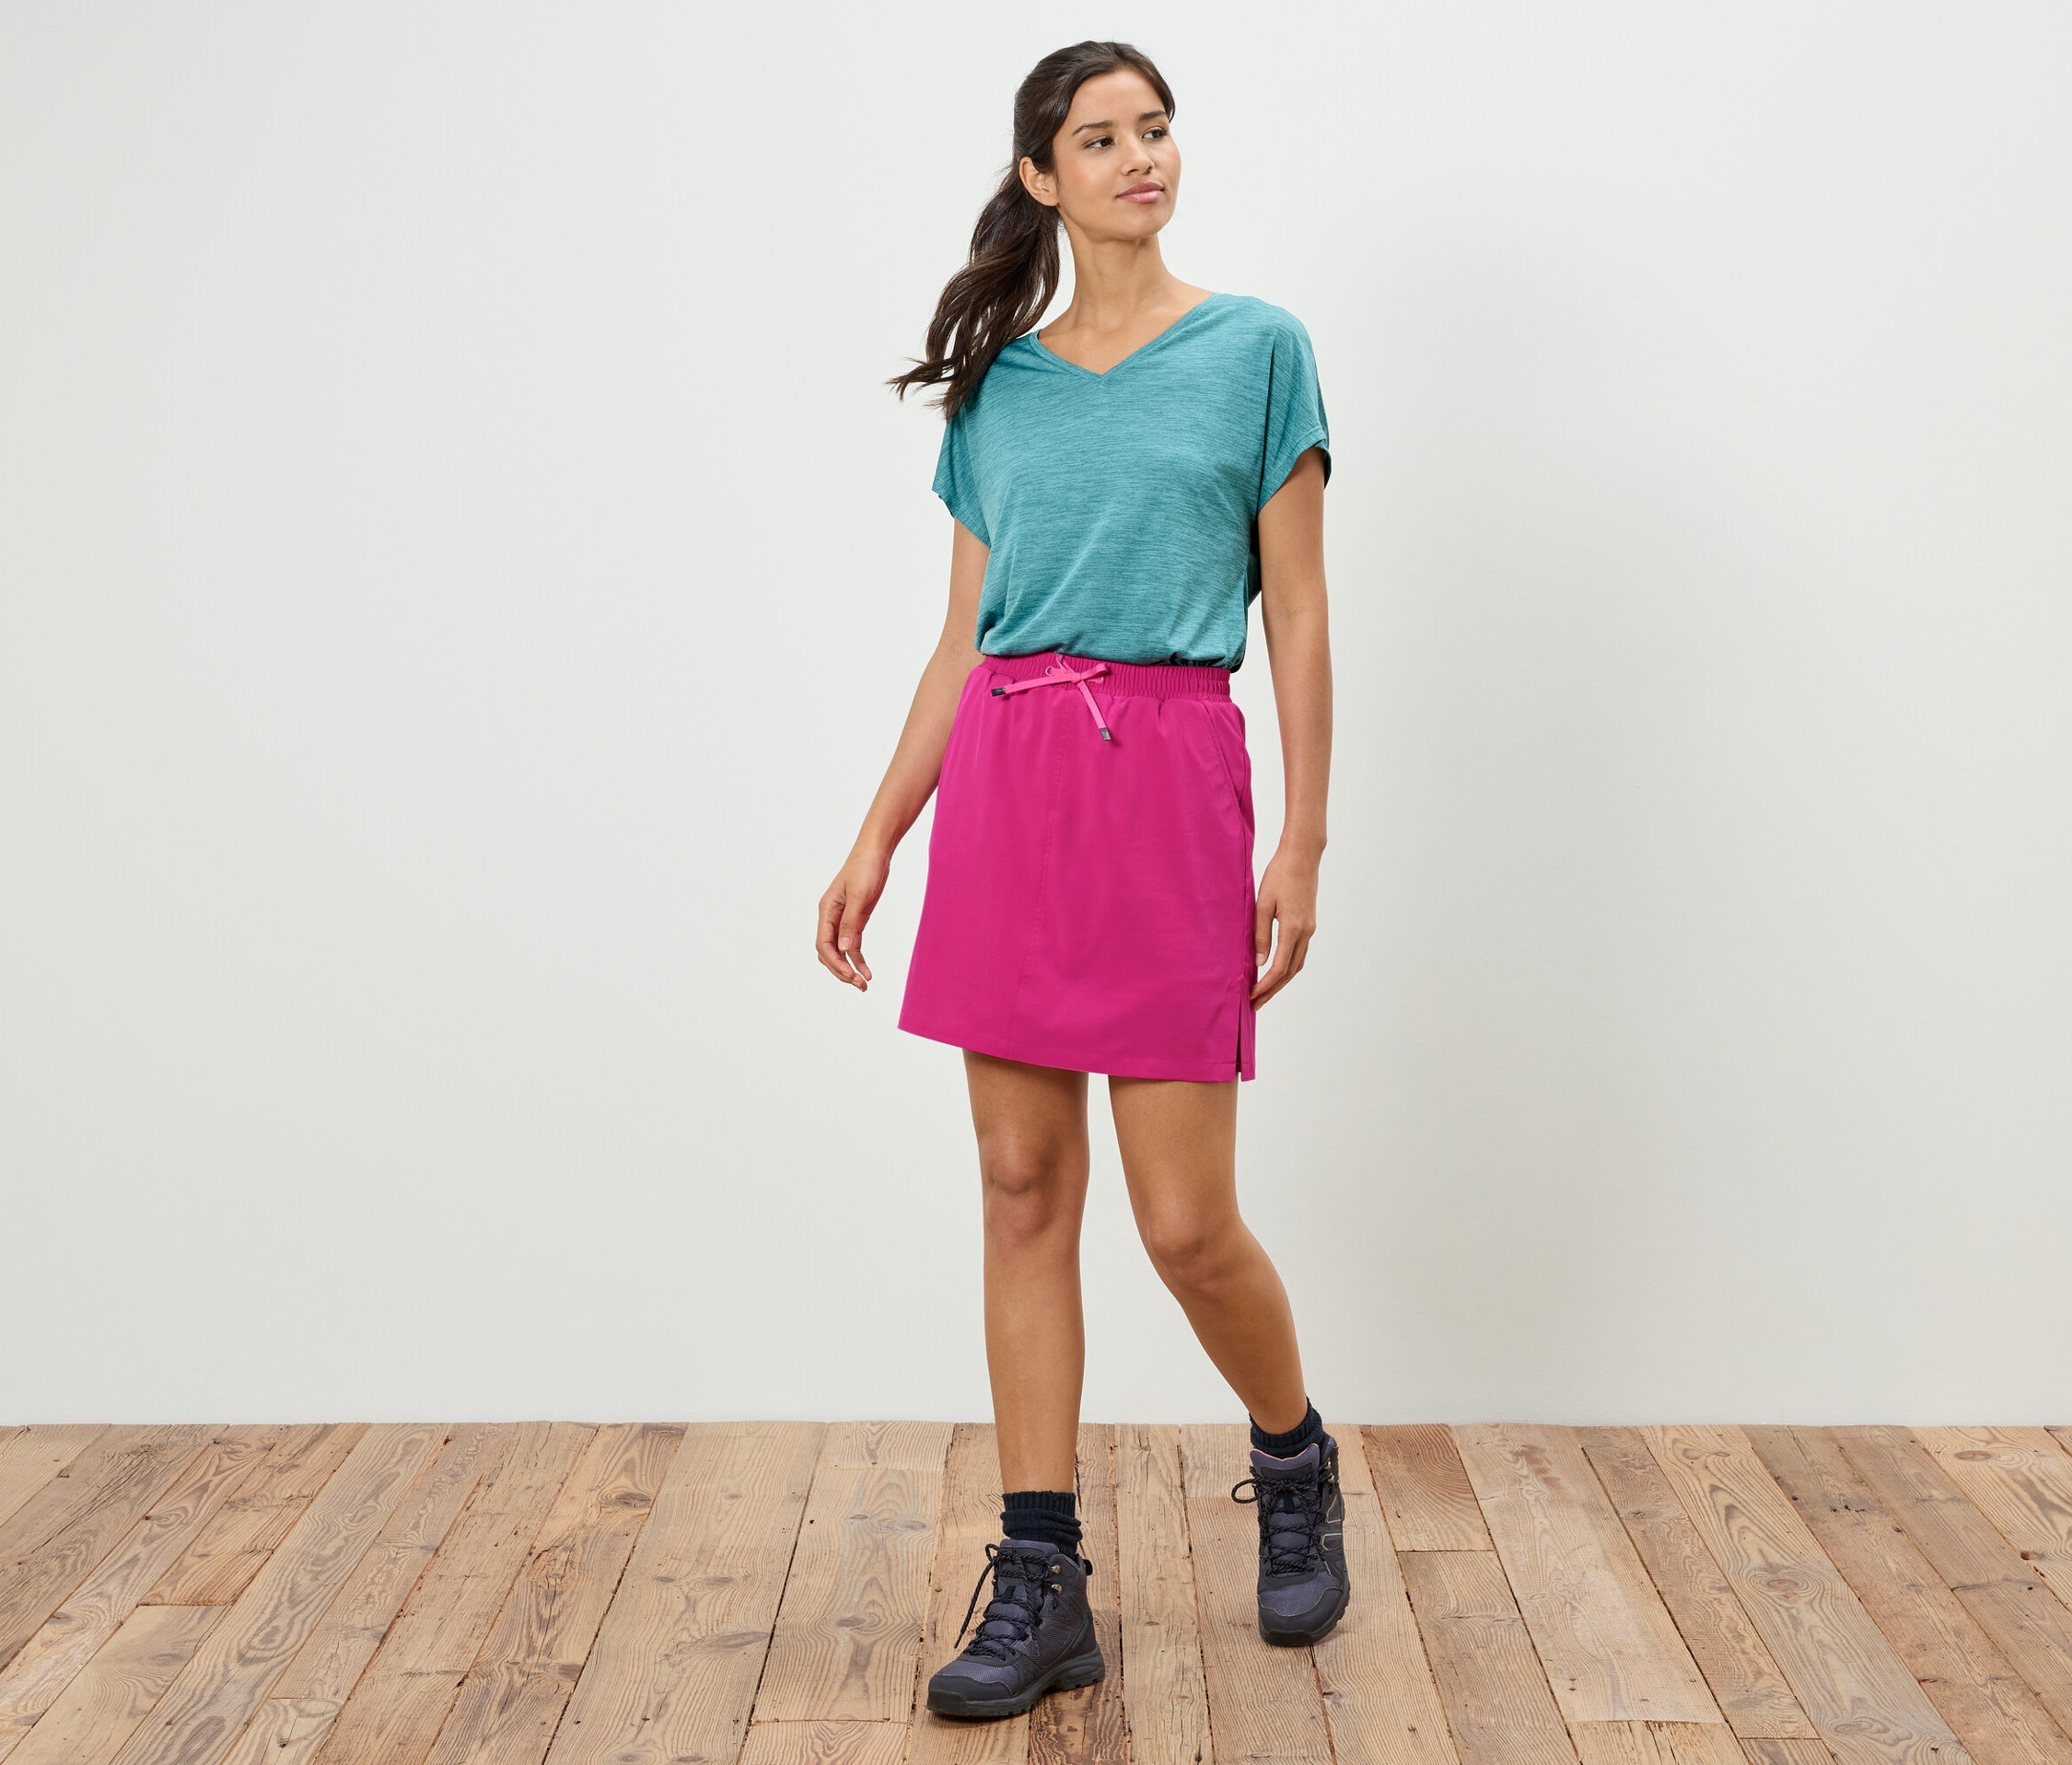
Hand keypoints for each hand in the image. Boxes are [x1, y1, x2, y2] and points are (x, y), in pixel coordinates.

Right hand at [818, 847, 890, 989]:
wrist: (876, 853)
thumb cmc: (865, 868)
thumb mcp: (858, 895)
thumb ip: (850, 922)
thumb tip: (843, 948)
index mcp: (826, 910)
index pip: (823, 943)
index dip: (834, 961)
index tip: (849, 974)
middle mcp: (831, 918)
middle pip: (829, 952)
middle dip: (841, 970)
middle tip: (858, 984)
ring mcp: (843, 920)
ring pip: (840, 951)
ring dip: (849, 968)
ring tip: (863, 984)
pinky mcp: (856, 920)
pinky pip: (853, 945)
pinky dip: (858, 958)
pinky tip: (866, 971)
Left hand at [1250, 846, 1318, 1007]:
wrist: (1302, 856)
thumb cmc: (1279, 875)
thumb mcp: (1263, 905)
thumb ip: (1260, 935)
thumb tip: (1259, 963)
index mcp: (1293, 929)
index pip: (1279, 968)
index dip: (1265, 986)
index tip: (1252, 997)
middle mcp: (1305, 933)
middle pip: (1290, 972)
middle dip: (1273, 990)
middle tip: (1256, 1004)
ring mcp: (1310, 929)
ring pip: (1297, 964)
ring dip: (1281, 980)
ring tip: (1264, 992)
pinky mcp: (1309, 923)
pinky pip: (1300, 952)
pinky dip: (1288, 966)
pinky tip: (1276, 970)